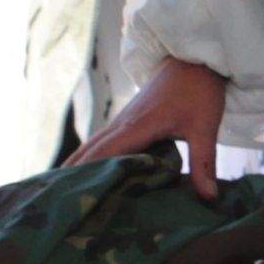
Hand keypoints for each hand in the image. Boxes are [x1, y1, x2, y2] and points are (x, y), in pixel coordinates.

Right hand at [69, 56, 228, 196]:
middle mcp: (122, 124)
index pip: (103, 156)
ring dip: (75, 167)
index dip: (86, 178)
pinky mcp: (126, 120)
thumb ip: (203, 163)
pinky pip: (100, 142)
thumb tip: (209, 198)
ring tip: (57, 192)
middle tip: (54, 204)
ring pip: (91, 146)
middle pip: (88, 153)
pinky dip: (86, 157)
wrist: (194, 59)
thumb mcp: (205, 128)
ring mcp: (122, 121)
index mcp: (137, 128)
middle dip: (71, 177)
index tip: (71, 200)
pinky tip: (81, 171)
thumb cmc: (199, 91)